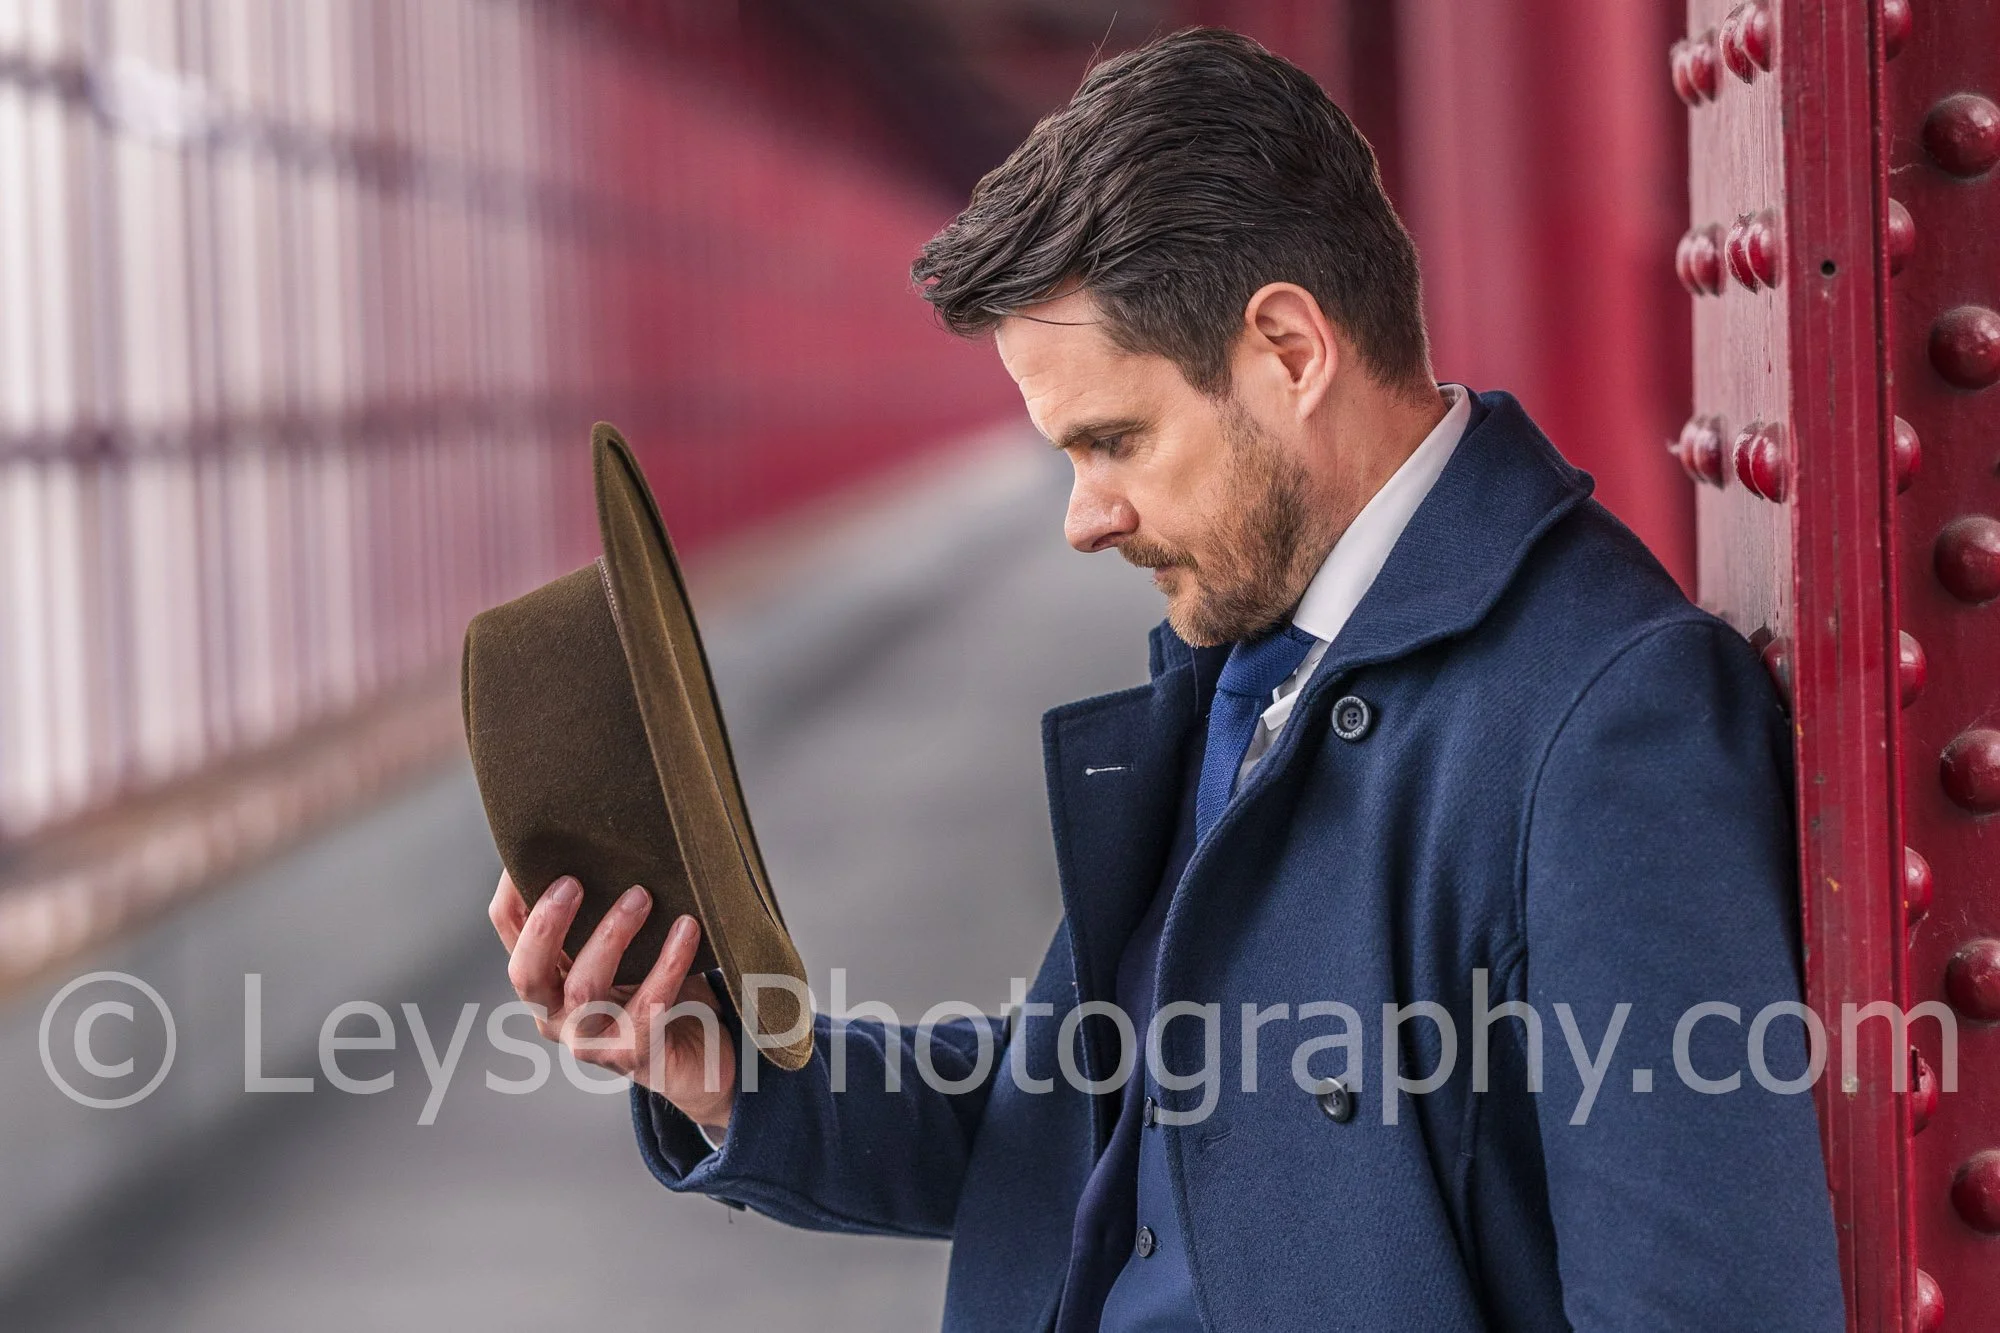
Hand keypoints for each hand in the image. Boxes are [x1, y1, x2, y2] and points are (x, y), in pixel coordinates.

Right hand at [489, 871, 736, 1134]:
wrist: (698, 1054)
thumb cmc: (654, 984)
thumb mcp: (621, 945)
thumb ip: (601, 909)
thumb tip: (603, 839)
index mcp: (543, 977)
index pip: (508, 929)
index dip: (514, 889)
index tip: (533, 848)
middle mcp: (554, 1013)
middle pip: (526, 972)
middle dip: (547, 925)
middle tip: (575, 882)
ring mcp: (590, 1040)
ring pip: (584, 989)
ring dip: (612, 936)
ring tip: (641, 896)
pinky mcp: (632, 1054)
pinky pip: (647, 1008)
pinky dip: (667, 965)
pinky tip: (687, 929)